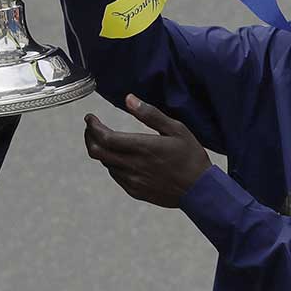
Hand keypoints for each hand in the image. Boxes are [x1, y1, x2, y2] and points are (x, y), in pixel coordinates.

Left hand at [84, 93, 210, 207]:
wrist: (200, 191)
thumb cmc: (191, 157)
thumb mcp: (176, 129)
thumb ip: (150, 114)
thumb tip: (129, 99)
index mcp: (142, 147)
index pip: (105, 137)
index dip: (92, 126)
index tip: (90, 118)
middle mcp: (133, 165)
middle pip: (97, 152)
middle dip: (89, 137)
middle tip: (91, 128)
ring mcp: (133, 181)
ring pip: (106, 164)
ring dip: (102, 150)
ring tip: (107, 140)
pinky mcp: (135, 191)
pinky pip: (116, 176)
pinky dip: (112, 164)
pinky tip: (120, 157)